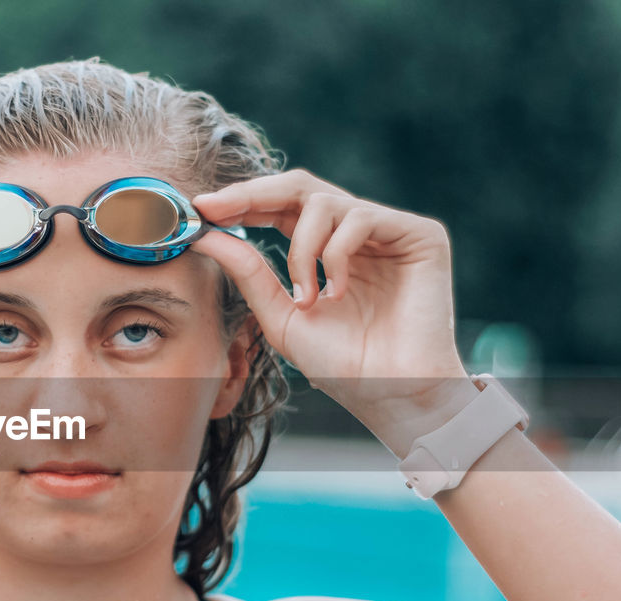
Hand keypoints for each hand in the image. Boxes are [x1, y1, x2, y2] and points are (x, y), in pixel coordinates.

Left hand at [190, 169, 473, 451]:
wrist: (391, 393)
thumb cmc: (341, 365)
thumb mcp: (280, 315)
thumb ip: (248, 272)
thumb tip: (205, 234)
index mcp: (325, 248)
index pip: (280, 206)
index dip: (241, 200)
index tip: (200, 208)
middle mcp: (357, 233)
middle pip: (300, 186)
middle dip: (253, 194)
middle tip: (217, 210)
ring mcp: (389, 231)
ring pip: (325, 201)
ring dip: (300, 250)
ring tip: (305, 298)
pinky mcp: (420, 235)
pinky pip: (361, 218)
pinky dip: (335, 255)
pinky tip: (336, 294)